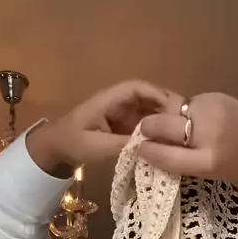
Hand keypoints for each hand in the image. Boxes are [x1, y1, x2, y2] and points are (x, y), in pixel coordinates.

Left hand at [27, 80, 180, 173]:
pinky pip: (141, 125)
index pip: (136, 88)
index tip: (173, 109)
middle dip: (164, 107)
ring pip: (146, 112)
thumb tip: (150, 145)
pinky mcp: (121, 127)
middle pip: (146, 98)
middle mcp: (117, 104)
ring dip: (161, 120)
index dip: (156, 94)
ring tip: (178, 133)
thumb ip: (122, 144)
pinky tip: (164, 142)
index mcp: (108, 100)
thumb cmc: (71, 143)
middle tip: (183, 123)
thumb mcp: (95, 145)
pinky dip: (153, 131)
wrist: (54, 150)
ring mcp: (120, 115)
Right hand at [139, 93, 237, 181]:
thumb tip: (149, 148)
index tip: (140, 149)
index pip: (166, 154)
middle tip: (146, 134)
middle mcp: (207, 131)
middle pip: (162, 125)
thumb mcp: (211, 173)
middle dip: (149, 128)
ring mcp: (209, 108)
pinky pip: (186, 105)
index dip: (148, 151)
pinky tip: (191, 121)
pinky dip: (182, 114)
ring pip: (172, 112)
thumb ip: (180, 161)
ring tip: (172, 129)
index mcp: (208, 159)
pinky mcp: (213, 96)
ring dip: (167, 119)